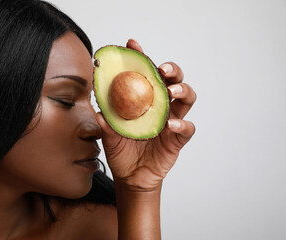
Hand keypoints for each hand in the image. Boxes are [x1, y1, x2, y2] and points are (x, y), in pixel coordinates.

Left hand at [96, 39, 195, 191]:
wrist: (131, 177)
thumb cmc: (121, 153)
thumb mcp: (109, 137)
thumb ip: (106, 125)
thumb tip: (99, 112)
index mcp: (144, 100)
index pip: (145, 75)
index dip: (142, 58)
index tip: (133, 45)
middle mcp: (160, 106)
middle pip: (174, 80)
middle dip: (171, 70)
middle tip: (162, 69)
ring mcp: (171, 121)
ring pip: (187, 98)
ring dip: (182, 90)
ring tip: (170, 91)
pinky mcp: (178, 139)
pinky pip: (187, 128)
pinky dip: (182, 124)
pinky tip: (170, 125)